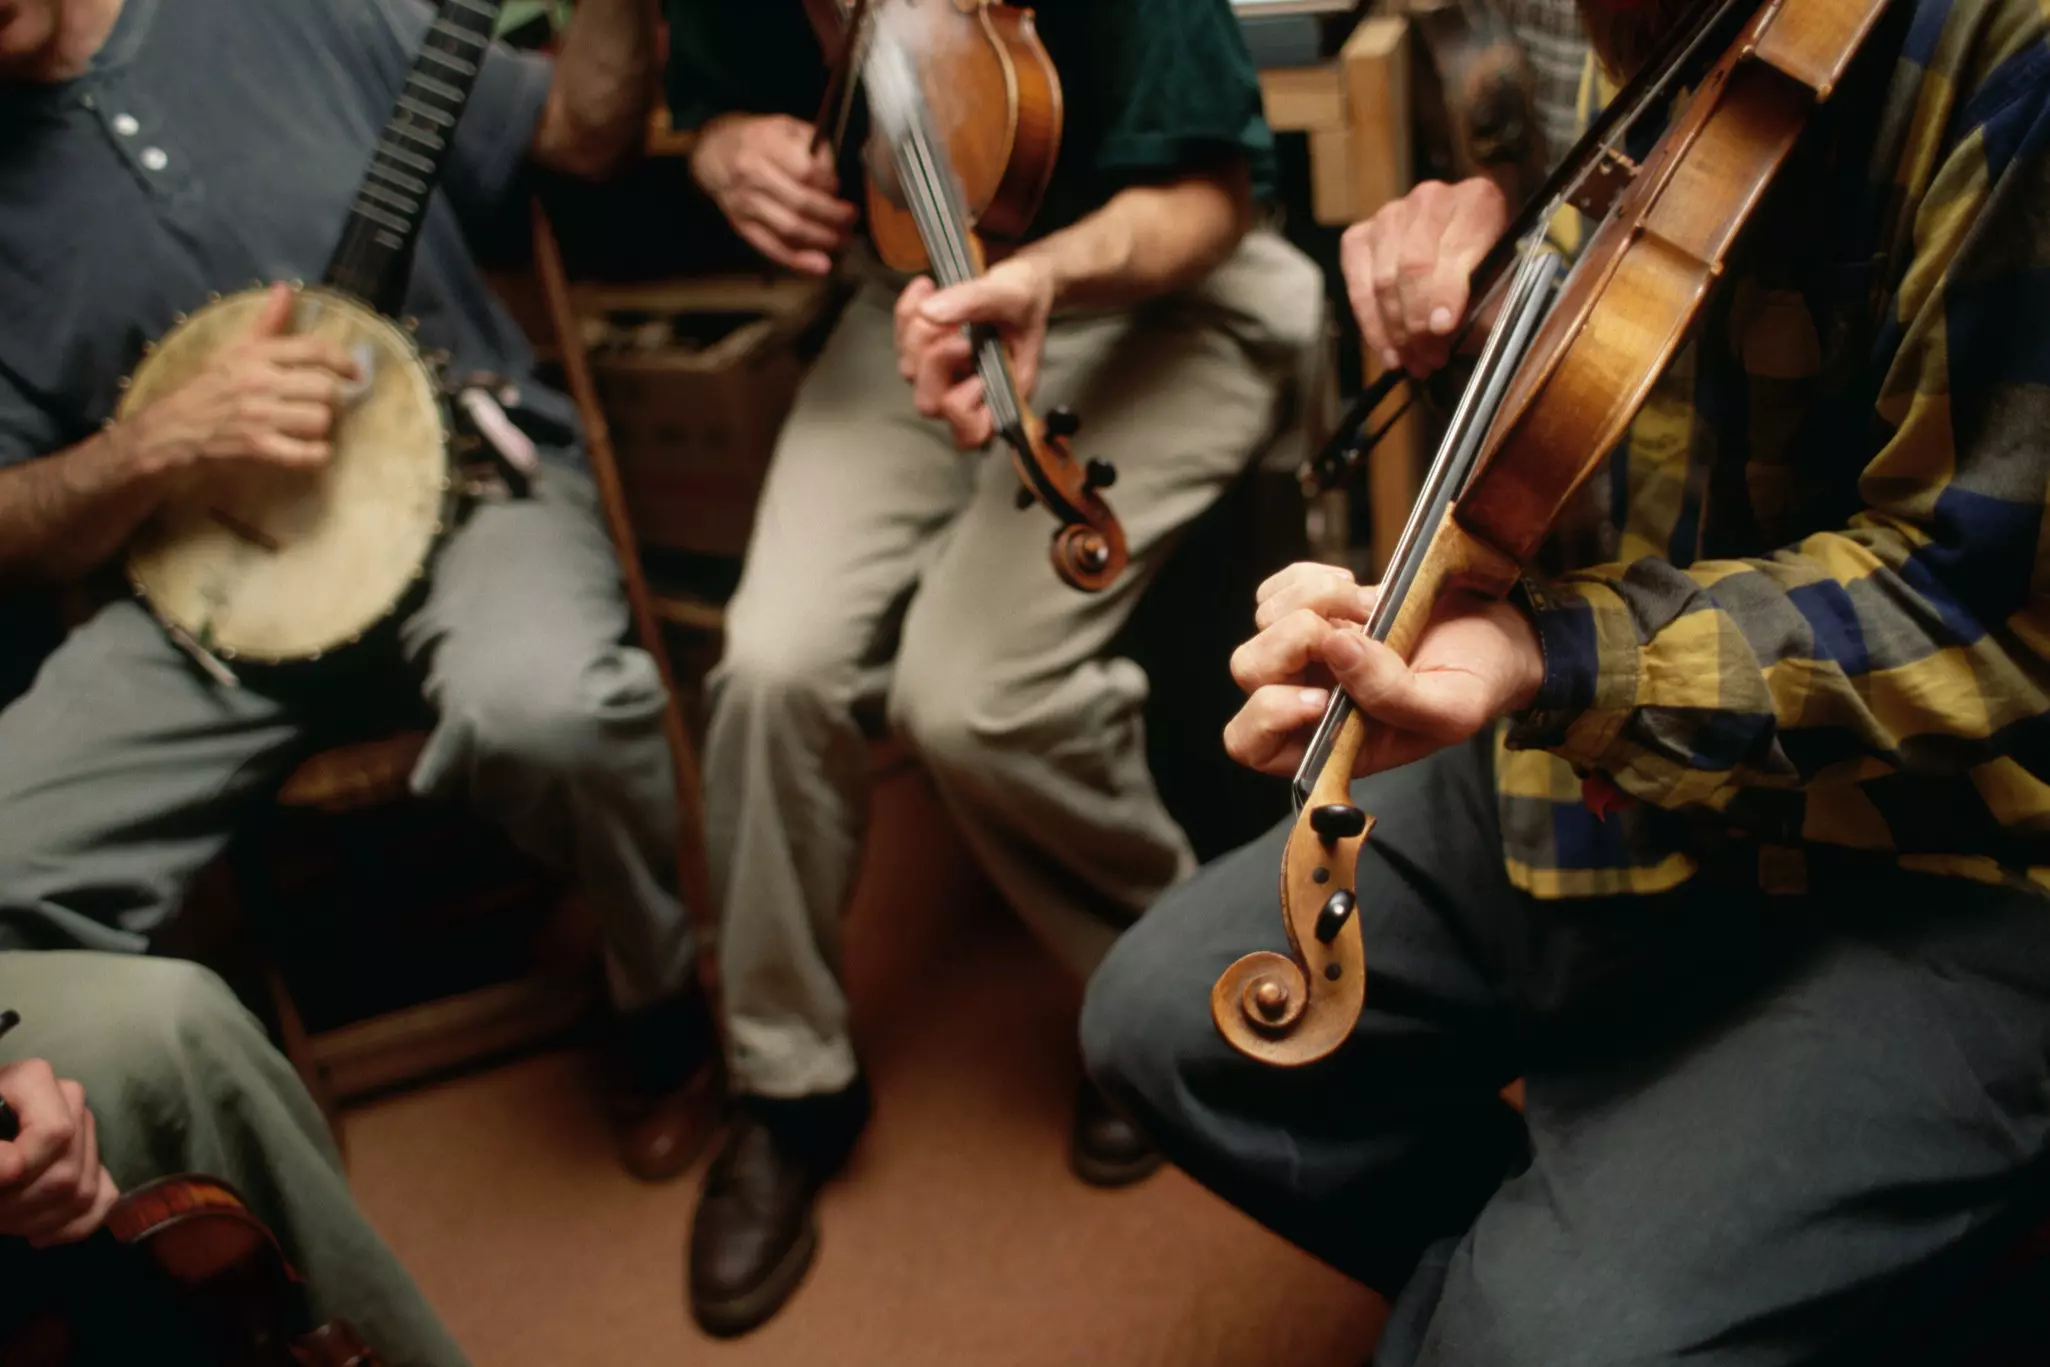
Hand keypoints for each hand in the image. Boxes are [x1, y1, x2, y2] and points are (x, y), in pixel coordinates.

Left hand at [0, 1059, 119, 1246]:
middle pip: (67, 1173)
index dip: (22, 1167)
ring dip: (35, 1221)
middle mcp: (69, 1101)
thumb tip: (10, 1170)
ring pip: (83, 1193)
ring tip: (0, 1219)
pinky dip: (72, 1227)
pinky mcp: (93, 1161)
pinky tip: (36, 1236)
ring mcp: (85, 1131)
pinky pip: (103, 1199)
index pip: (55, 1132)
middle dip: (19, 1205)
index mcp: (32, 1080)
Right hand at [118, 284, 358, 479]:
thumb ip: (267, 321)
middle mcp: (260, 382)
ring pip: (319, 419)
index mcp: (257, 354)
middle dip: (333, 397)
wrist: (172, 425)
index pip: (313, 349)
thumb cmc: (209, 385)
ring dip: (323, 424)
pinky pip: (303, 454)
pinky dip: (316, 455)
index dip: (343, 360)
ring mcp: (259, 416)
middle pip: (325, 388)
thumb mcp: (235, 347)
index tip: (354, 372)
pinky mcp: (257, 446)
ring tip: (314, 423)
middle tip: (327, 401)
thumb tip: (286, 289)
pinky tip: (316, 451)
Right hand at [691, 114, 857, 274]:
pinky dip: (797, 261)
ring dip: (822, 239)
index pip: (807, 171)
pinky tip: (820, 266)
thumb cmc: (758, 138)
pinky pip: (772, 248)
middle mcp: (752, 174)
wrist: (713, 152)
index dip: (830, 185)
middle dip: (834, 216)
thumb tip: (834, 181)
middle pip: (801, 203)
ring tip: (843, 240)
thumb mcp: (786, 126)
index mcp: (765, 144)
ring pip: (790, 229)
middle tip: (851, 220)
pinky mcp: (741, 226)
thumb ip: (815, 146)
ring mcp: (745, 203)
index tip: (839, 189)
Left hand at [893, 256, 1054, 449]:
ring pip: (910, 371)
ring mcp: (944, 376)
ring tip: (944, 299)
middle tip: (957, 329)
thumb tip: (929, 312)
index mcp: (1004, 394)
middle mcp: (971, 393)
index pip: (970, 433)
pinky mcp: (925, 354)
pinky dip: (907, 312)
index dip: (960, 403)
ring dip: (920, 333)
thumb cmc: (1028, 297)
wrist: (1023, 282)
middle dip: (935, 361)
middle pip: (930, 403)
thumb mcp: (1013, 294)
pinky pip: (900, 342)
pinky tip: (926, 287)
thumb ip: (976, 301)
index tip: (971, 357)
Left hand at [1223, 561, 1543, 777]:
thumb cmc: (1476, 681)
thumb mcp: (1452, 707)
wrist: (1497, 634)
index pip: (1251, 742)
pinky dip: (1311, 579)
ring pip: (1263, 619)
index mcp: (1329, 741)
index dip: (1270, 714)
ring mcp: (1305, 650)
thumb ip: (1395, 697)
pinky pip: (1275, 587)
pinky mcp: (1310, 606)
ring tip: (1372, 610)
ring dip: (1318, 603)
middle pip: (1248, 669)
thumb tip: (1337, 650)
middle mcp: (1307, 697)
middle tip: (1358, 632)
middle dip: (1295, 642)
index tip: (1324, 696)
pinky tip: (1354, 588)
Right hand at [1341, 177, 1507, 378]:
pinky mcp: (1360, 237)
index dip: (1444, 292)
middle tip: (1430, 358)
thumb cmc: (1492, 269)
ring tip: (1414, 362)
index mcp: (1477, 200)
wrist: (1468, 248)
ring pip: (1382, 281)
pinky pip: (1358, 287)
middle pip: (1410, 266)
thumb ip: (1486, 302)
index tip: (1443, 329)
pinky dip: (1372, 325)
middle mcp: (1429, 199)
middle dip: (1418, 321)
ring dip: (1396, 331)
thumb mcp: (1505, 284)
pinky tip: (1389, 351)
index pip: (1452, 248)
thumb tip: (1443, 330)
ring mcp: (1389, 215)